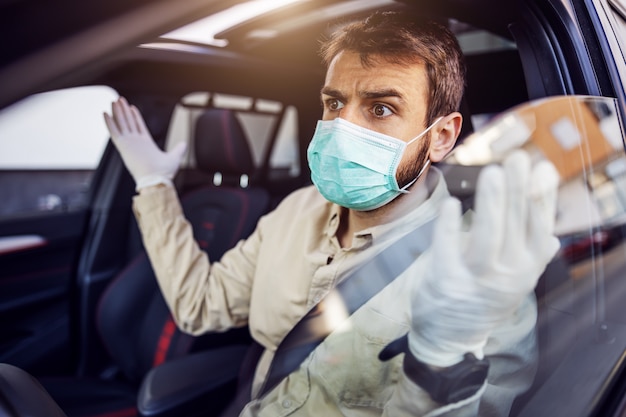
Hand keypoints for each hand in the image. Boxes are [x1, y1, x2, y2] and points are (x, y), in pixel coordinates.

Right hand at [104, 97, 185, 190]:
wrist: (156, 180)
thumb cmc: (164, 173)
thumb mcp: (174, 157)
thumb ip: (179, 149)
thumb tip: (184, 144)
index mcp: (146, 144)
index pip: (139, 126)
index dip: (135, 116)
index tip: (132, 107)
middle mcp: (136, 142)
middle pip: (128, 122)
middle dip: (124, 110)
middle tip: (119, 100)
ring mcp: (129, 143)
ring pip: (121, 124)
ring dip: (117, 112)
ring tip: (114, 101)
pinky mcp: (123, 146)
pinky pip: (114, 132)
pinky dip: (109, 123)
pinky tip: (105, 113)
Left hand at [408, 150, 559, 366]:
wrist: (449, 337)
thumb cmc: (483, 299)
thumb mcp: (514, 281)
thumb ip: (531, 255)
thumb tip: (553, 233)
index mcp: (526, 269)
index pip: (538, 226)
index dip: (541, 197)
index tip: (541, 168)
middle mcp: (507, 275)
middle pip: (514, 224)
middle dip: (517, 188)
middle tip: (517, 157)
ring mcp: (475, 279)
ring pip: (488, 235)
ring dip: (491, 203)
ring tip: (493, 172)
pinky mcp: (445, 280)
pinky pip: (448, 248)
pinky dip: (449, 226)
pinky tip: (451, 204)